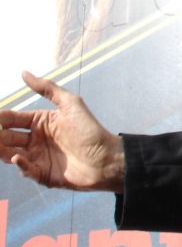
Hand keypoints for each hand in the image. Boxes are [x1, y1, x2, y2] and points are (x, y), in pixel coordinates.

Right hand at [0, 71, 124, 191]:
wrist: (106, 157)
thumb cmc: (90, 129)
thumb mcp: (70, 104)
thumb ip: (47, 88)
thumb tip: (23, 72)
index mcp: (41, 122)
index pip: (13, 119)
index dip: (0, 118)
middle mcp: (36, 140)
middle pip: (8, 137)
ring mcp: (38, 157)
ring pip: (11, 154)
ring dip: (2, 150)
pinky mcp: (42, 174)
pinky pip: (25, 169)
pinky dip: (19, 164)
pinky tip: (16, 158)